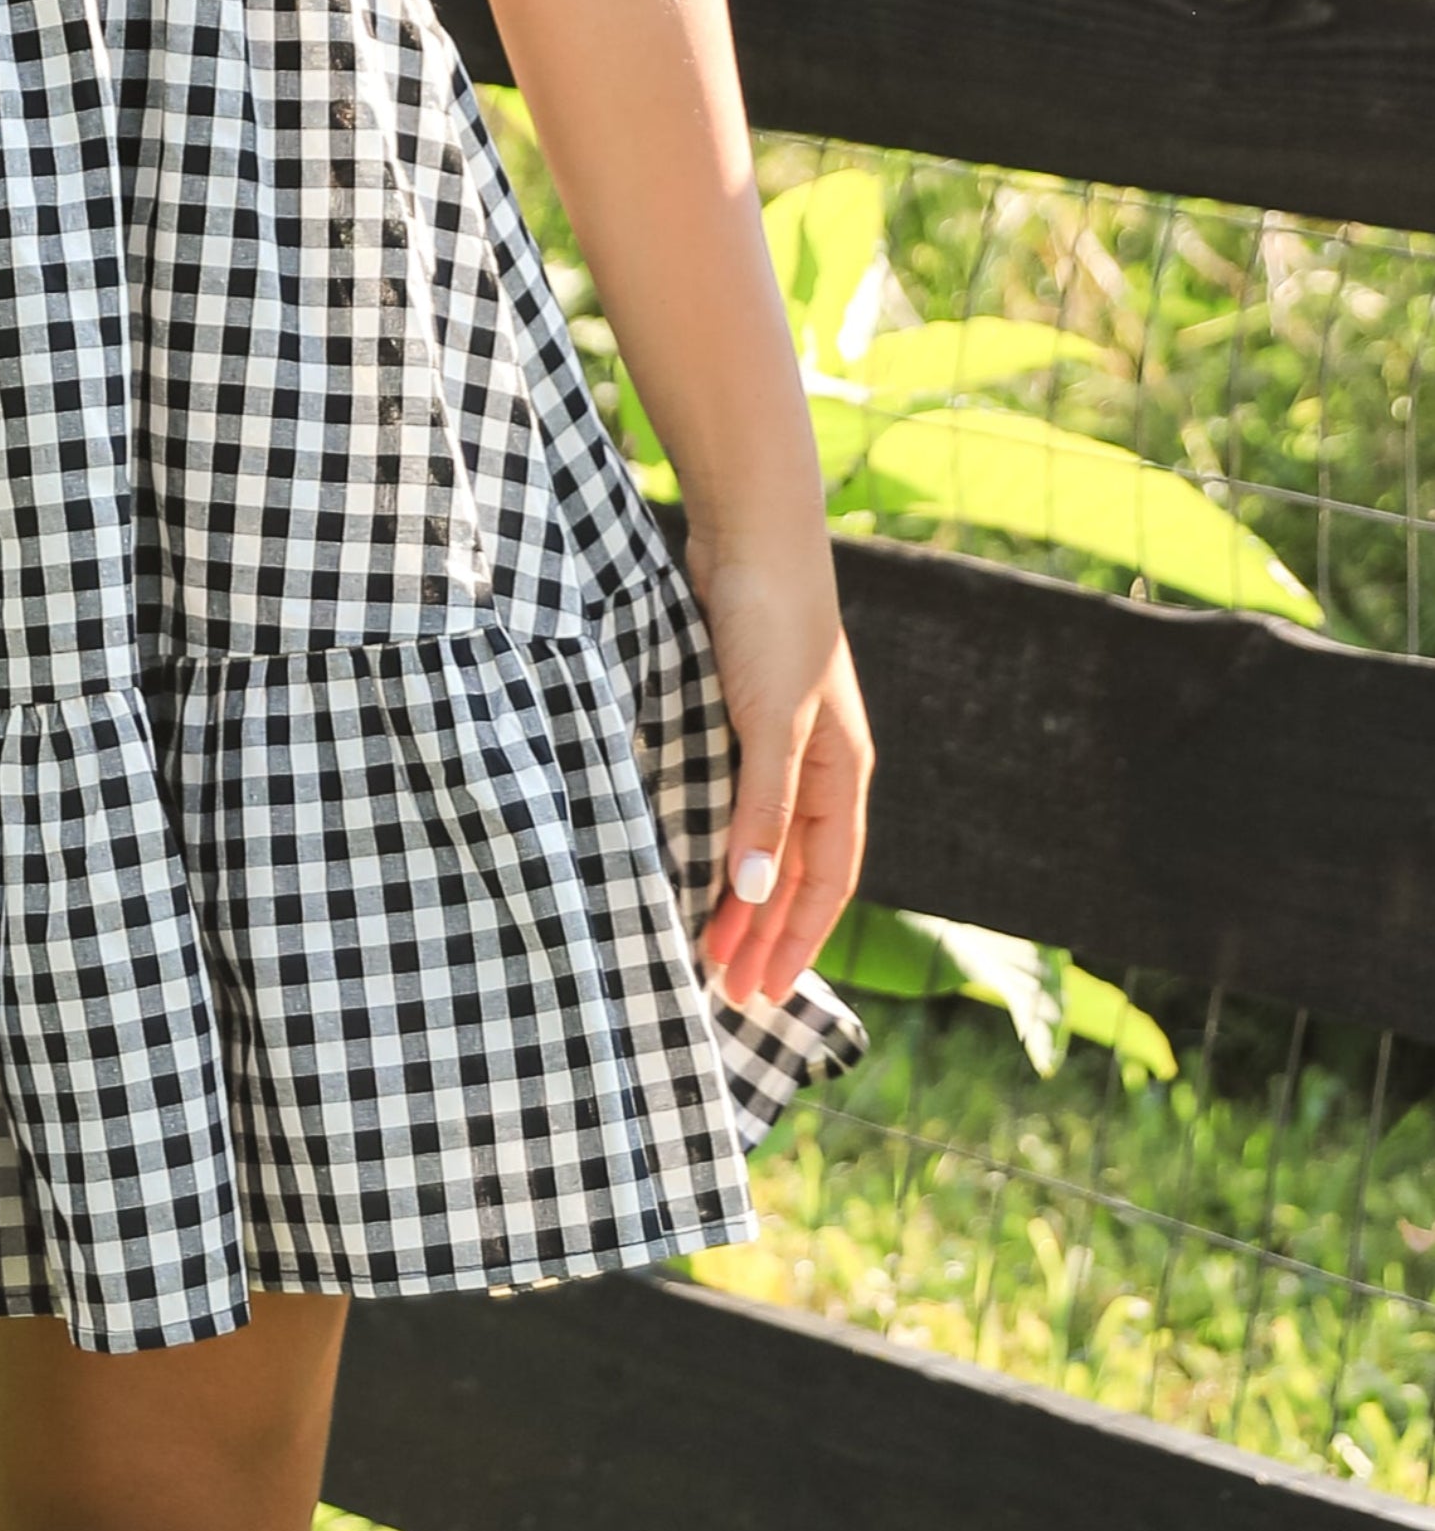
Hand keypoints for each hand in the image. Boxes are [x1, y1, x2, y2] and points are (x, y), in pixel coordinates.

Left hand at [687, 540, 872, 1013]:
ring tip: (703, 945)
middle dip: (764, 933)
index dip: (795, 940)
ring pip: (762, 842)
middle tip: (724, 991)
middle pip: (794, 871)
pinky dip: (718, 843)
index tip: (760, 993)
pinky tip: (689, 865)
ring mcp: (778, 744)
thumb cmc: (773, 624)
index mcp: (842, 773)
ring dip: (738, 895)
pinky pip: (732, 803)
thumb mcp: (772, 722)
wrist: (750, 537)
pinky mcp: (738, 720)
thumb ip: (763, 807)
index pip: (827, 881)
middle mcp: (818, 767)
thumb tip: (752, 892)